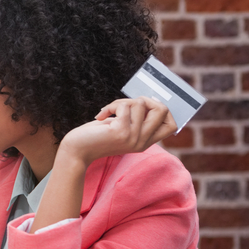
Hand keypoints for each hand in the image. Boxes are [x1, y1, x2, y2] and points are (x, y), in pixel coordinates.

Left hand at [59, 96, 176, 166]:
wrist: (76, 151)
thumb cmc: (96, 136)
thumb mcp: (121, 127)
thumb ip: (136, 118)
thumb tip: (148, 98)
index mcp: (145, 142)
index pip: (172, 125)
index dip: (162, 110)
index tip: (143, 107)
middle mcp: (142, 142)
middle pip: (163, 110)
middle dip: (145, 99)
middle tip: (126, 104)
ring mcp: (133, 138)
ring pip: (141, 103)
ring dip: (121, 101)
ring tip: (108, 111)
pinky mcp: (121, 132)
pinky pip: (125, 106)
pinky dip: (111, 105)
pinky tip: (101, 115)